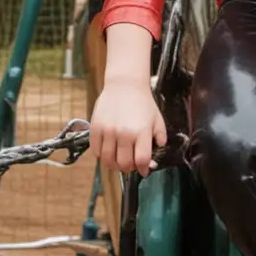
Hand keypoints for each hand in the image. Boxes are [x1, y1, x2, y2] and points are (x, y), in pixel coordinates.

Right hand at [92, 24, 165, 173]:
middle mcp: (124, 133)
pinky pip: (96, 151)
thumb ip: (160, 139)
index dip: (143, 169)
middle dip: (129, 168)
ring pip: (108, 160)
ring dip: (114, 165)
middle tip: (131, 165)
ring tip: (118, 161)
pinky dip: (102, 156)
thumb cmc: (143, 103)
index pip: (141, 160)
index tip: (144, 170)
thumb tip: (153, 160)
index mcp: (141, 132)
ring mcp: (108, 131)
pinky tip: (108, 151)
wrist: (125, 85)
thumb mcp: (157, 120)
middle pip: (124, 164)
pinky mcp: (95, 128)